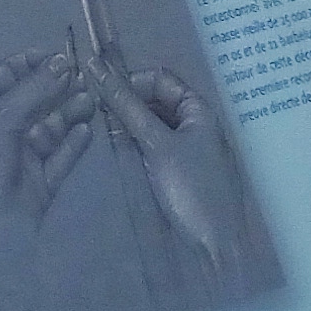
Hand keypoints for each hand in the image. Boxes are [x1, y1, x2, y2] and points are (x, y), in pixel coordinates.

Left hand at [0, 49, 89, 237]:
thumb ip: (32, 91)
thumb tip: (63, 62)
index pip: (4, 78)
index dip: (29, 64)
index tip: (60, 55)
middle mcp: (0, 131)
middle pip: (32, 100)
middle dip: (57, 86)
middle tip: (88, 77)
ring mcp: (21, 159)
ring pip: (50, 128)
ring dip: (70, 111)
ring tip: (94, 100)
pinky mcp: (41, 183)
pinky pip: (61, 157)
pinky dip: (74, 142)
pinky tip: (89, 130)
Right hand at [111, 66, 245, 265]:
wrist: (215, 244)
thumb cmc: (191, 189)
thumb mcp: (156, 144)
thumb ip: (126, 105)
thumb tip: (95, 65)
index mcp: (199, 110)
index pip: (158, 78)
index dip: (129, 82)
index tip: (99, 98)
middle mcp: (196, 123)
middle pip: (154, 99)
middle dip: (126, 104)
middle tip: (94, 117)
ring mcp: (188, 147)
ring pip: (151, 123)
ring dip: (127, 125)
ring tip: (102, 135)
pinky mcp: (178, 169)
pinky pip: (152, 145)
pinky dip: (135, 144)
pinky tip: (118, 155)